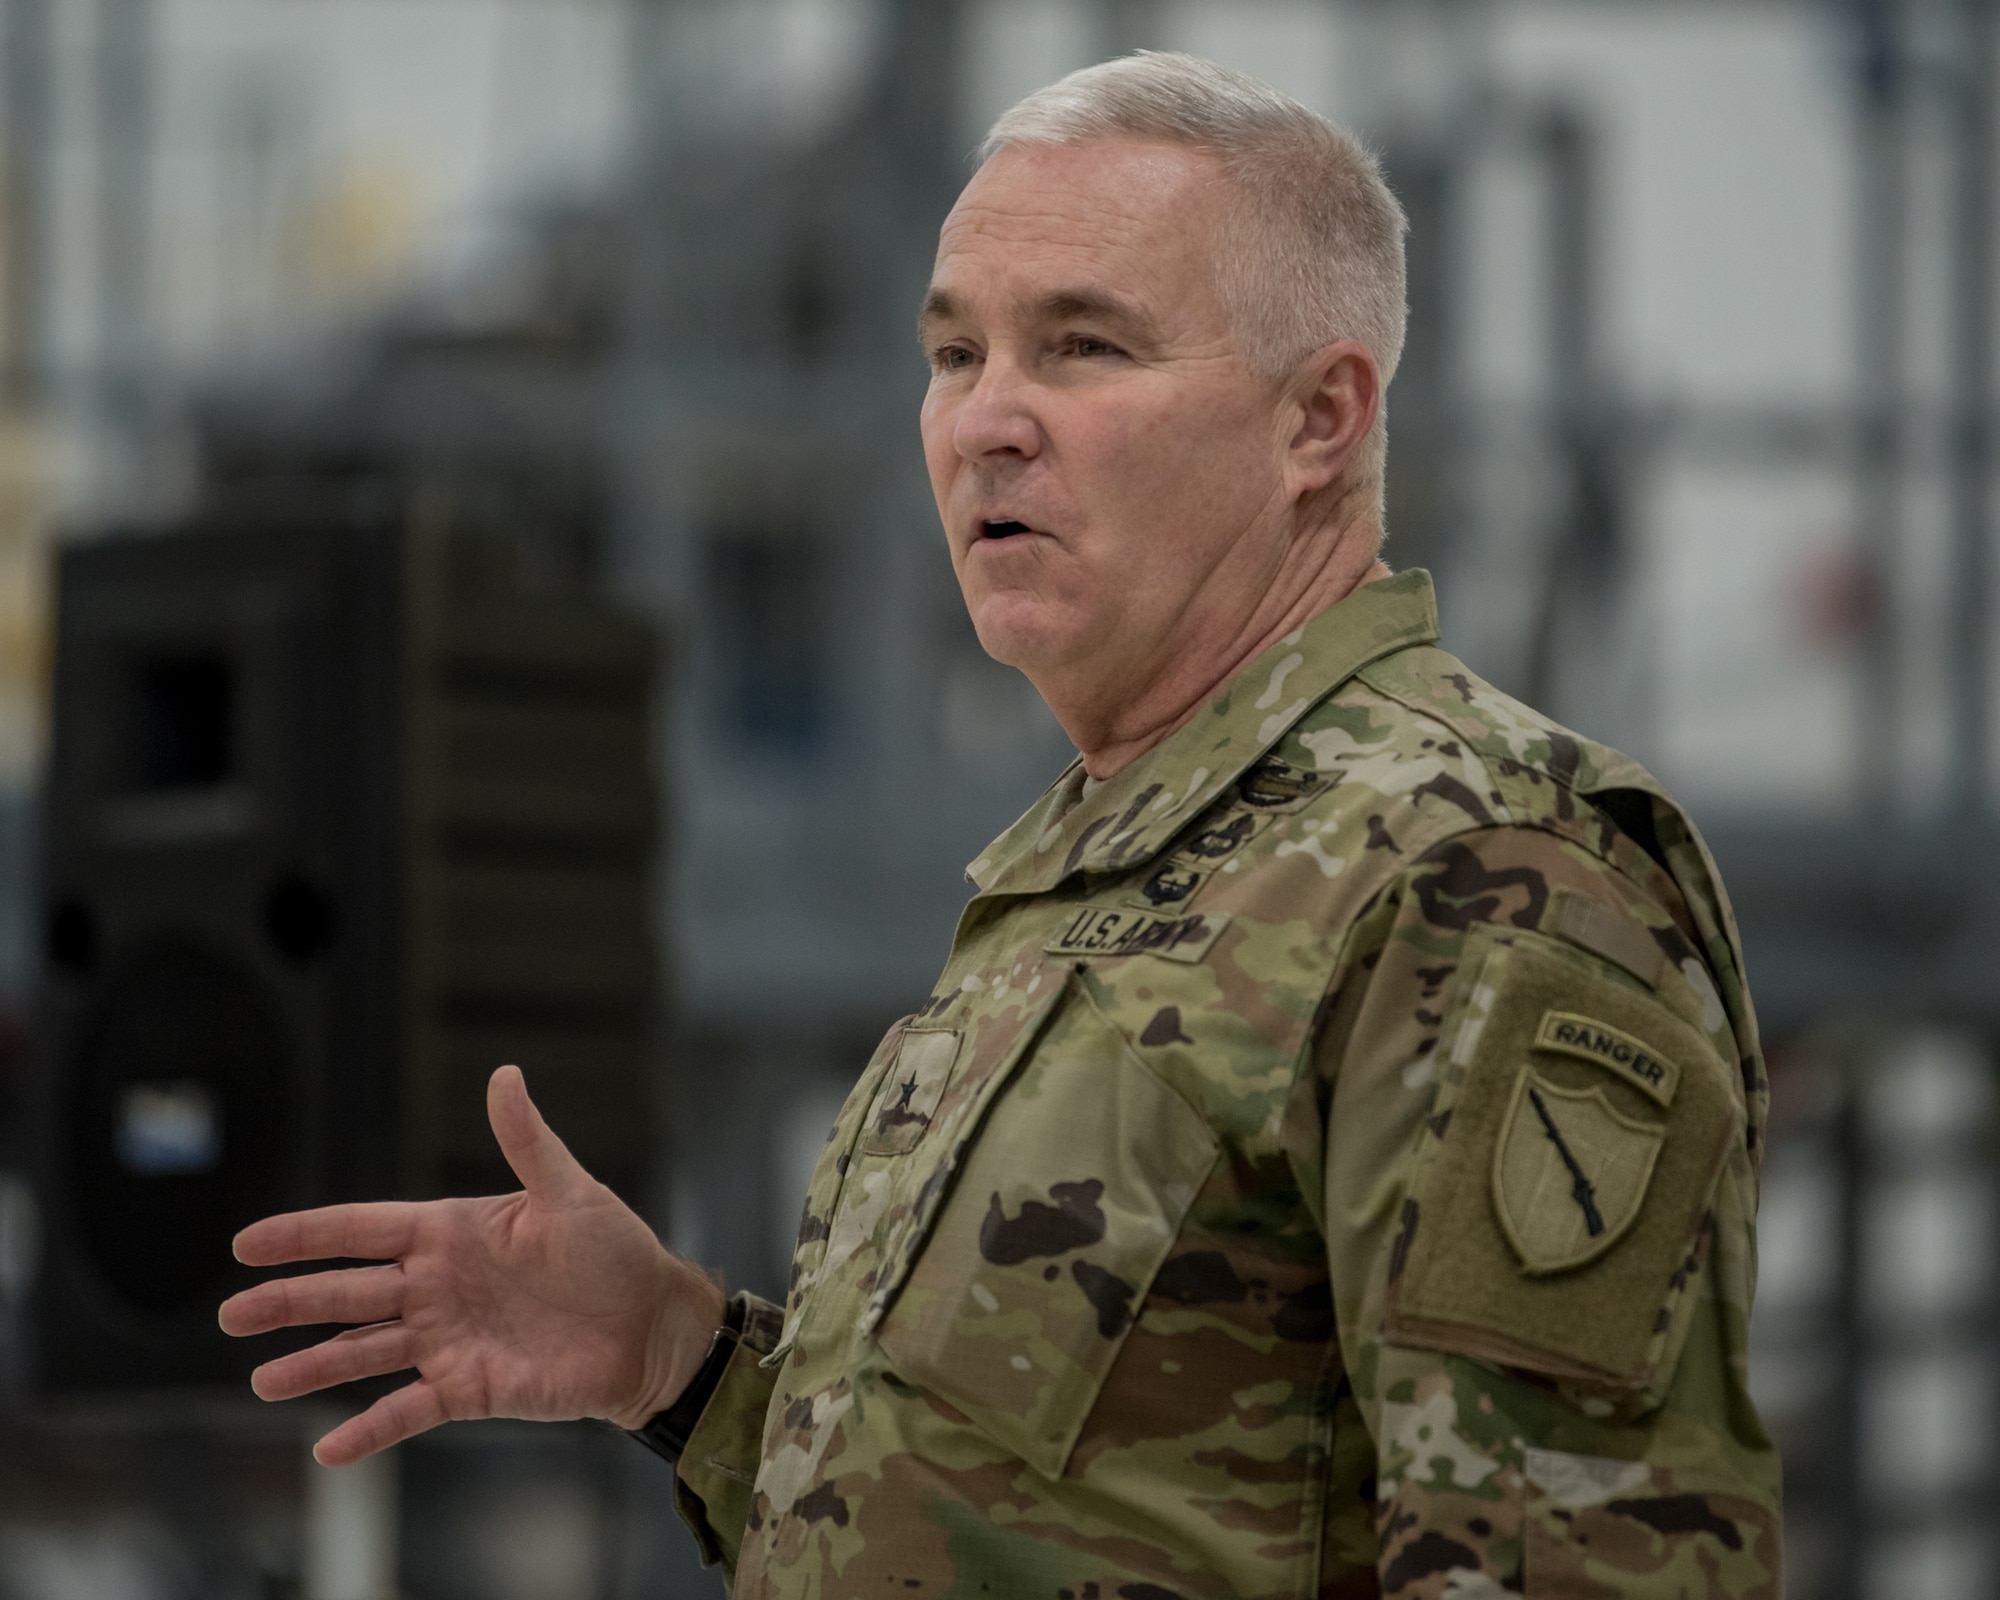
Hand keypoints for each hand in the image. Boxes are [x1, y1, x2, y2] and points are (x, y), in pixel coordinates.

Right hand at [219, 1065, 725, 1464]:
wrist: (652, 1326)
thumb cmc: (617, 1252)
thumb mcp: (569, 1192)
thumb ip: (526, 1140)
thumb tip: (504, 1074)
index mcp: (452, 1233)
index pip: (364, 1230)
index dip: (306, 1236)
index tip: (247, 1243)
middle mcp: (438, 1286)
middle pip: (348, 1292)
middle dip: (289, 1301)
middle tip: (231, 1312)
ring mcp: (447, 1339)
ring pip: (364, 1353)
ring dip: (313, 1366)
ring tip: (261, 1379)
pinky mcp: (468, 1387)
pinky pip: (407, 1410)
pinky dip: (369, 1430)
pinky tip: (326, 1450)